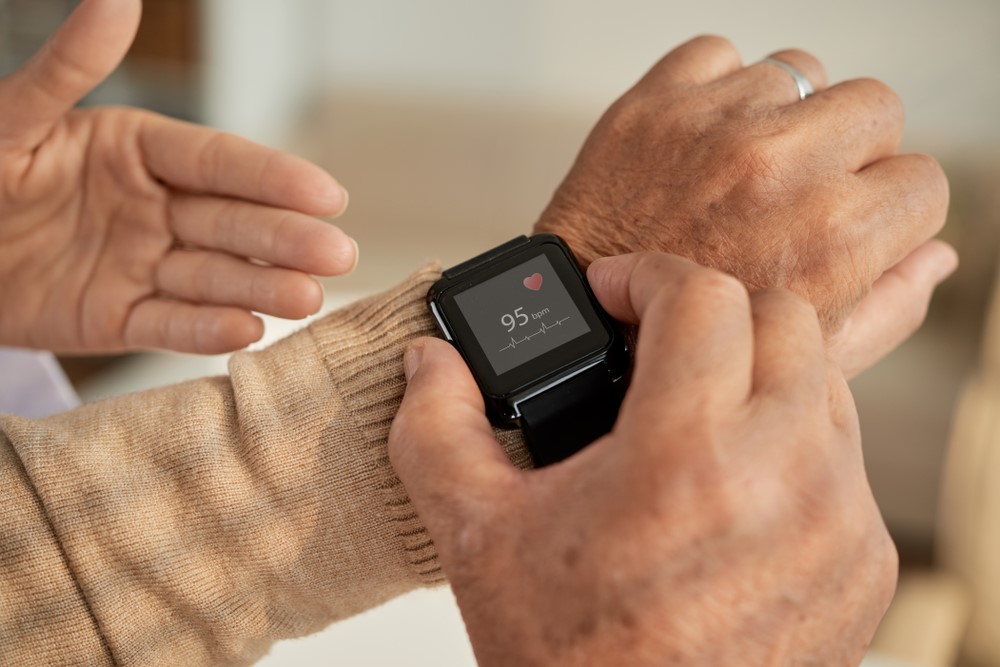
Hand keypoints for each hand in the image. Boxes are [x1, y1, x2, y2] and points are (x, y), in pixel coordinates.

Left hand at [0, 0, 356, 354]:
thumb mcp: (14, 118)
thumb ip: (70, 67)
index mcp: (139, 151)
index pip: (219, 162)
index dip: (273, 177)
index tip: (326, 193)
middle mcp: (154, 208)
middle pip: (231, 222)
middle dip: (285, 239)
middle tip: (337, 253)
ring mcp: (142, 265)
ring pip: (212, 277)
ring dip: (263, 287)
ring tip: (307, 297)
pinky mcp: (119, 318)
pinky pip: (167, 325)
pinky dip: (205, 329)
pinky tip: (248, 329)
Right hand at [389, 252, 896, 665]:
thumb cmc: (563, 657)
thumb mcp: (475, 535)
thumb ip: (437, 428)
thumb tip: (429, 362)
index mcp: (683, 459)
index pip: (704, 297)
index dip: (648, 274)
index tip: (615, 292)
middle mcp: (783, 481)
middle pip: (783, 320)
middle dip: (712, 312)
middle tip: (656, 343)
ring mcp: (836, 524)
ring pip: (824, 383)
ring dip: (757, 371)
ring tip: (692, 407)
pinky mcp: (861, 563)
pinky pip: (844, 458)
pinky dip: (793, 440)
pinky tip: (731, 476)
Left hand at [536, 35, 955, 376]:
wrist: (577, 330)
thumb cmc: (688, 349)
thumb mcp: (806, 359)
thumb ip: (889, 305)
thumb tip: (937, 255)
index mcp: (834, 238)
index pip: (923, 179)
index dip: (887, 208)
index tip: (850, 222)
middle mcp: (780, 168)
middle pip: (875, 106)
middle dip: (848, 150)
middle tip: (797, 192)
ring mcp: (712, 127)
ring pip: (798, 73)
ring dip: (779, 117)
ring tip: (736, 172)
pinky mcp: (652, 103)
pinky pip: (717, 55)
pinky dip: (712, 90)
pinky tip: (696, 144)